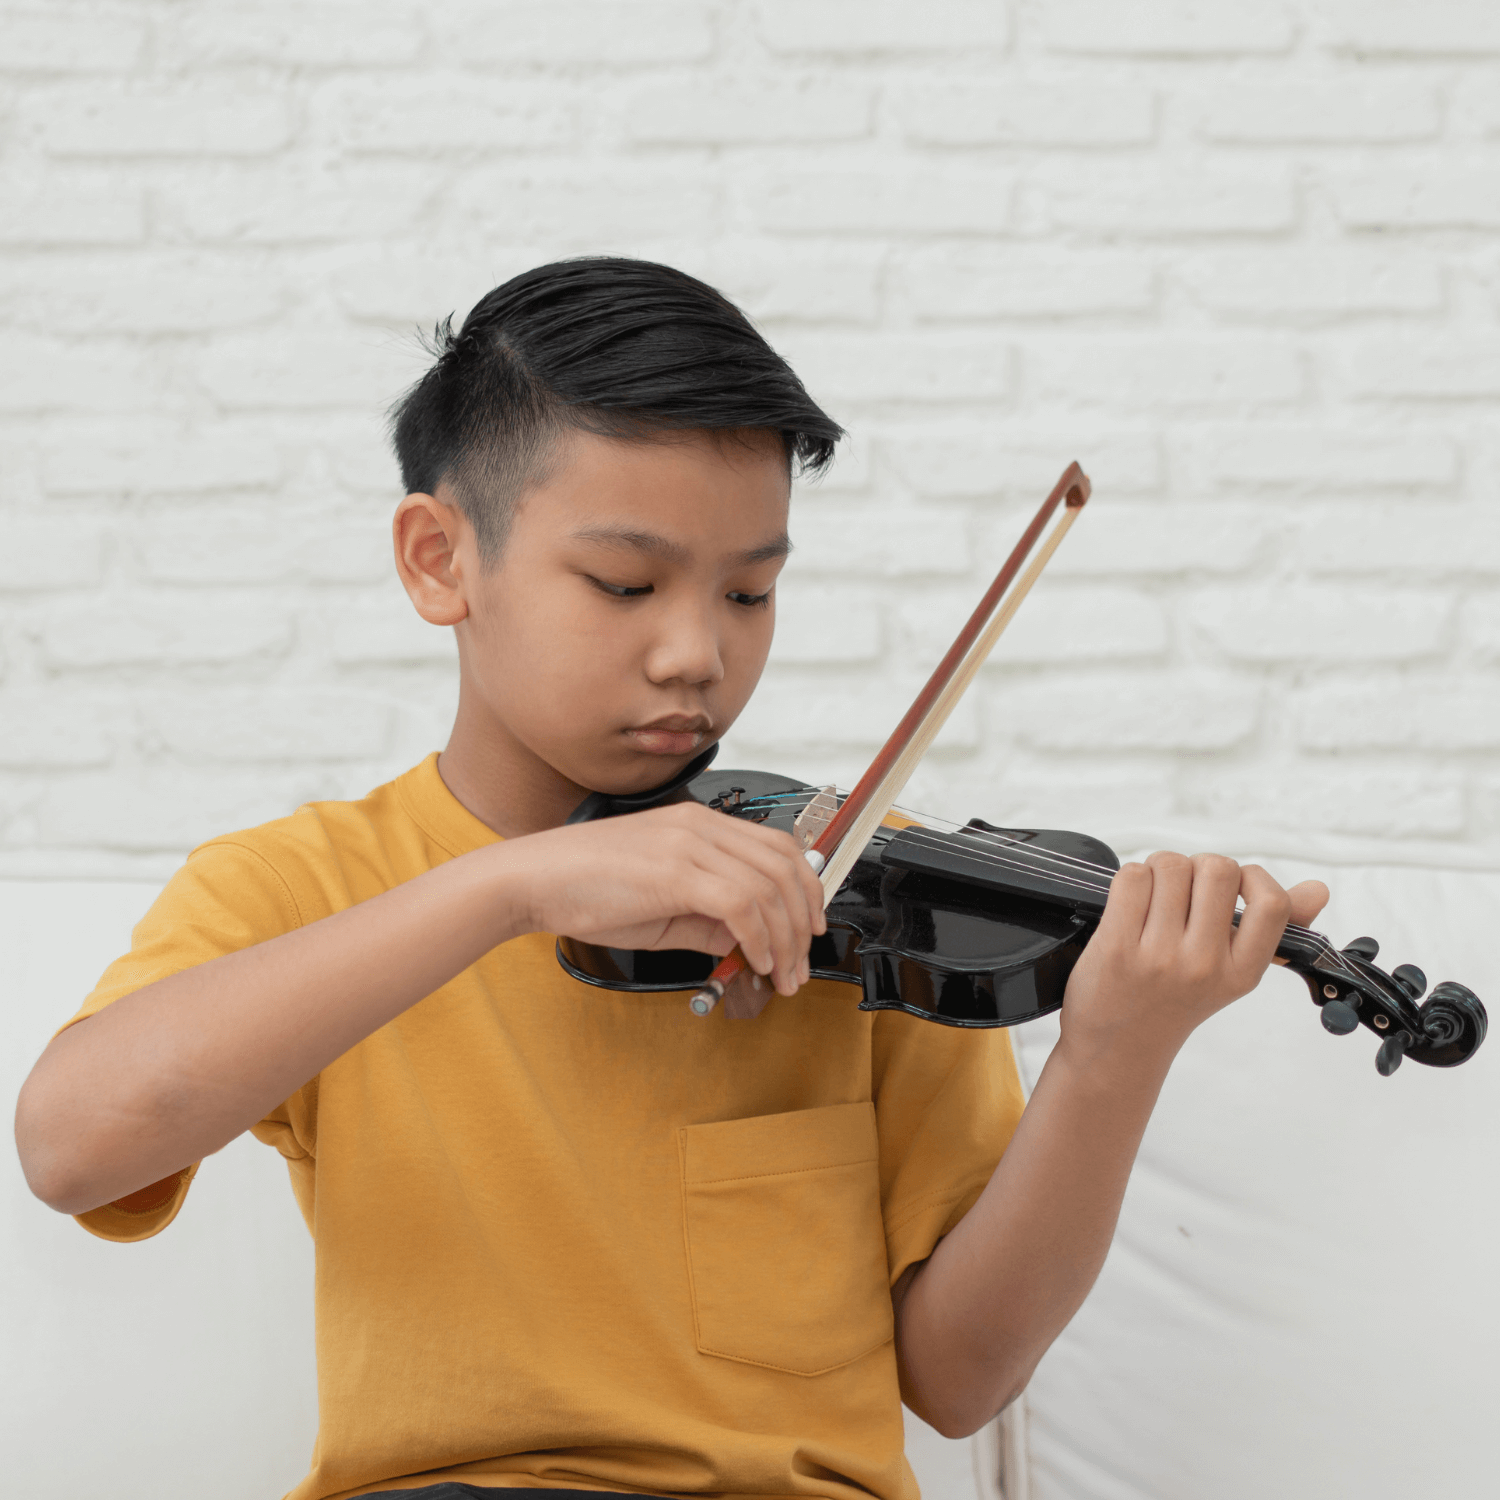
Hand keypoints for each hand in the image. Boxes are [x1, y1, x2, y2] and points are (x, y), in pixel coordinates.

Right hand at [506, 803, 826, 995]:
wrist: (531, 881)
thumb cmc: (583, 888)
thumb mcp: (659, 906)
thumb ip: (706, 920)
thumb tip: (744, 942)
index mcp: (698, 824)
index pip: (777, 848)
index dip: (804, 890)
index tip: (807, 928)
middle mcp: (700, 826)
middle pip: (785, 867)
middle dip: (803, 921)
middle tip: (801, 962)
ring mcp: (688, 845)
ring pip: (769, 888)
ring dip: (785, 940)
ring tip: (782, 975)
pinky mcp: (675, 872)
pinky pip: (741, 906)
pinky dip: (759, 939)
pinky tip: (755, 962)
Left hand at [1059, 852, 1329, 1065]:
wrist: (1121, 1046)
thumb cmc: (1177, 999)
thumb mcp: (1231, 972)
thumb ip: (1272, 927)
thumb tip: (1319, 889)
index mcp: (1242, 972)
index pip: (1271, 904)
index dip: (1252, 877)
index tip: (1234, 887)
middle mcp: (1204, 964)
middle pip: (1216, 869)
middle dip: (1199, 866)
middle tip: (1185, 889)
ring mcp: (1159, 955)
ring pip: (1170, 865)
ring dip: (1161, 869)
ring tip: (1156, 895)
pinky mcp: (1116, 946)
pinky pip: (1131, 877)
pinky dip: (1132, 878)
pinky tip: (1132, 902)